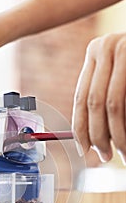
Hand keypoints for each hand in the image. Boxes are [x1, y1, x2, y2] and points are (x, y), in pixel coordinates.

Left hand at [72, 33, 125, 165]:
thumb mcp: (118, 77)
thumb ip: (102, 100)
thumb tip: (85, 140)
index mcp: (95, 51)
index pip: (81, 98)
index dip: (80, 128)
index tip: (83, 150)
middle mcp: (107, 46)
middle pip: (94, 102)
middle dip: (98, 135)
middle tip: (105, 157)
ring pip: (114, 105)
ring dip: (118, 135)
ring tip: (124, 153)